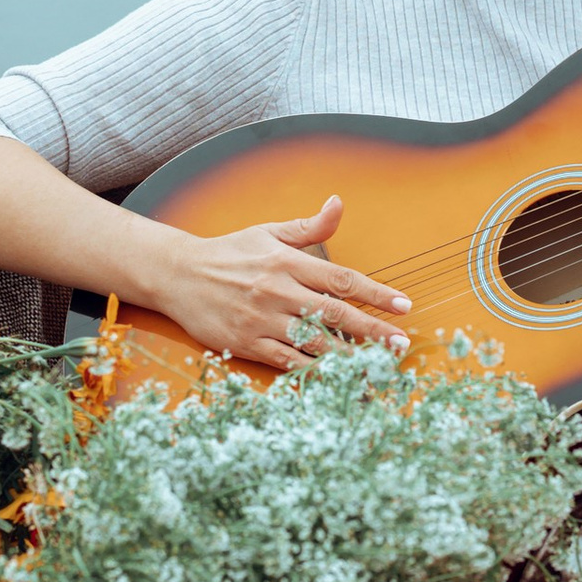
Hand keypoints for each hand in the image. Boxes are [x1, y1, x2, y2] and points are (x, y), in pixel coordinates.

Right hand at [146, 198, 411, 371]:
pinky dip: (312, 370)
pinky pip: (286, 361)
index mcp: (287, 262)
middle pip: (335, 314)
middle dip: (373, 331)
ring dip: (349, 357)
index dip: (376, 293)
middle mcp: (278, 291)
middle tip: (401, 344)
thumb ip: (309, 226)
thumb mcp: (269, 232)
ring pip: (314, 342)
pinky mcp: (246, 343)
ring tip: (376, 367)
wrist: (178, 274)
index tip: (403, 305)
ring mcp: (262, 320)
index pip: (342, 279)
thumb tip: (339, 203)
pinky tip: (335, 378)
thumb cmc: (230, 252)